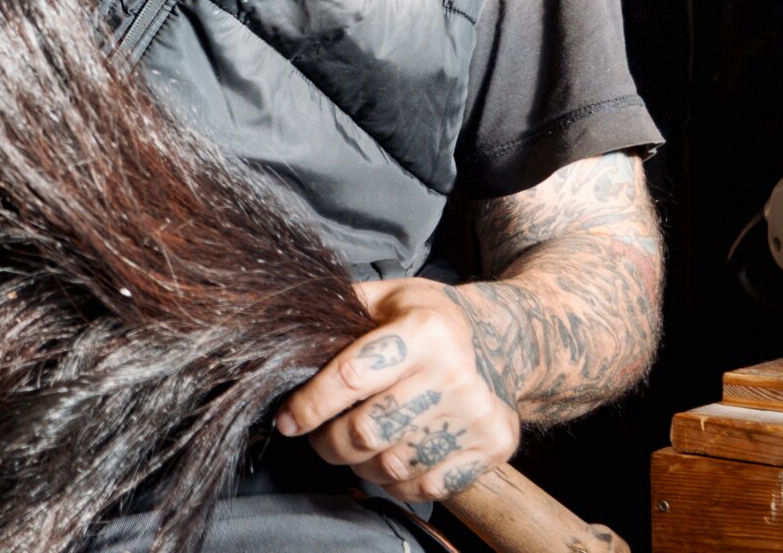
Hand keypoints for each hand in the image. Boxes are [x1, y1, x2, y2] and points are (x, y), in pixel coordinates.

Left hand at [275, 277, 520, 502]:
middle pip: (367, 432)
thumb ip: (338, 312)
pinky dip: (398, 483)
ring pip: (393, 466)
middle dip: (328, 442)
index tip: (287, 420)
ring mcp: (478, 414)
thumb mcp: (386, 297)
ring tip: (356, 447)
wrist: (503, 337)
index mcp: (424, 331)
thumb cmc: (428, 317)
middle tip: (319, 437)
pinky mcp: (494, 445)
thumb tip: (280, 335)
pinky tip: (391, 459)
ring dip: (361, 465)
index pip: (349, 378)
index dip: (309, 405)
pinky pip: (428, 486)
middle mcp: (455, 374)